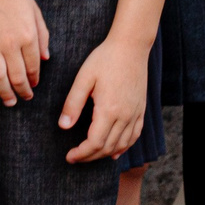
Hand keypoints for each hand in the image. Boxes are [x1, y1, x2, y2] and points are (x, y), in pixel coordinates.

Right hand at [0, 0, 48, 104]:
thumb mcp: (35, 12)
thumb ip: (43, 36)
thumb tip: (45, 59)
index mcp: (28, 35)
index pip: (33, 67)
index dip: (34, 80)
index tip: (33, 86)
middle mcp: (11, 43)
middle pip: (17, 77)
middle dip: (22, 92)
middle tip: (23, 99)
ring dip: (4, 92)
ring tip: (8, 100)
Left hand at [60, 37, 147, 163]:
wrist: (131, 46)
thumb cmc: (105, 59)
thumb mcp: (84, 78)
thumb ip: (73, 103)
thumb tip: (63, 126)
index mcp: (109, 110)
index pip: (95, 142)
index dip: (81, 153)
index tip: (69, 156)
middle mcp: (125, 116)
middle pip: (107, 147)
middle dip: (90, 156)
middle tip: (75, 158)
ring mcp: (135, 114)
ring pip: (121, 144)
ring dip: (105, 154)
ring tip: (90, 155)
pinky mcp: (141, 109)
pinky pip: (134, 136)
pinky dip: (124, 147)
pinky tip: (115, 151)